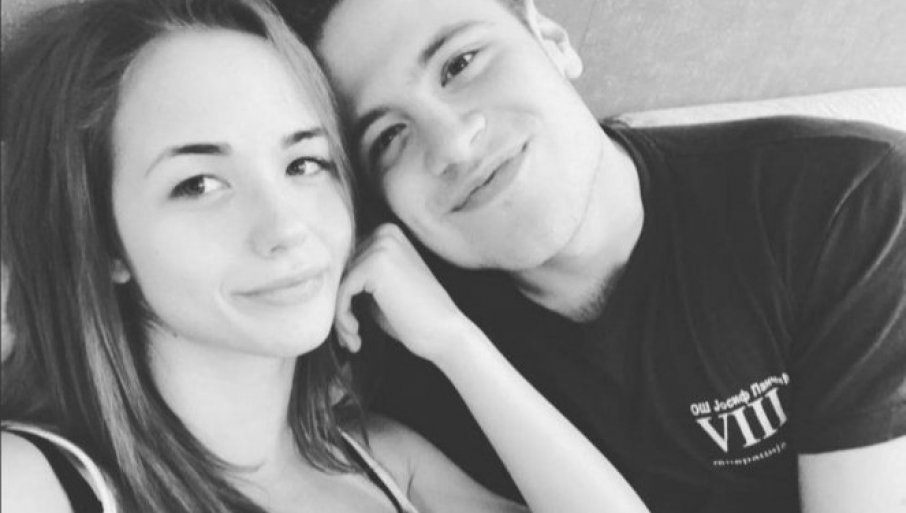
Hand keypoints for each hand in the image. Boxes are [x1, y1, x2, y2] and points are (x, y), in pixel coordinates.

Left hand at [335, 223, 470, 363]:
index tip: (350, 325)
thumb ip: (358, 278)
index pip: (347, 262)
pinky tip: (357, 337)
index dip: (343, 295)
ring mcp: (381, 246)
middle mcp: (385, 232)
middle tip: (350, 337)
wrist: (445, 333)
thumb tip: (322, 281)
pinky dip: (343, 318)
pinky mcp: (374, 265)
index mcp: (389, 233)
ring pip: (338, 284)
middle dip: (340, 307)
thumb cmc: (416, 317)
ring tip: (353, 340)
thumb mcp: (381, 289)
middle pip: (340, 271)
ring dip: (340, 317)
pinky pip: (341, 293)